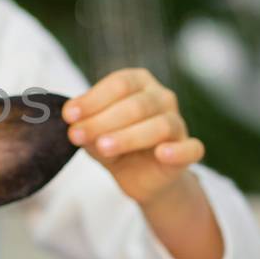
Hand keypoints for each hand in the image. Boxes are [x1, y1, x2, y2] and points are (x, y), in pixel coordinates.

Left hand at [60, 66, 204, 206]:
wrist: (140, 175)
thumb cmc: (114, 143)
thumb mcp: (94, 133)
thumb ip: (86, 126)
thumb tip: (72, 124)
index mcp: (138, 83)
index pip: (119, 83)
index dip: (93, 99)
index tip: (69, 116)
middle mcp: (161, 97)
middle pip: (136, 105)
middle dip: (103, 120)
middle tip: (76, 135)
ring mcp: (178, 122)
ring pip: (159, 125)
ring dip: (128, 136)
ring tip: (103, 147)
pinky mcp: (188, 149)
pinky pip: (190, 148)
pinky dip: (178, 150)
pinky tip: (161, 154)